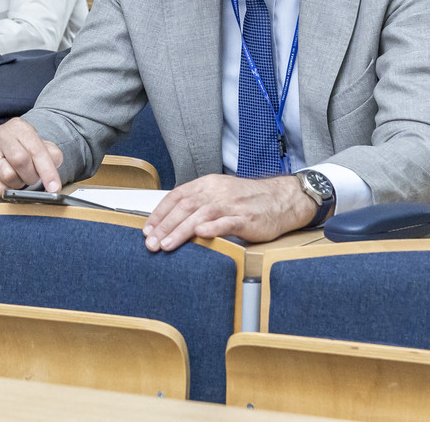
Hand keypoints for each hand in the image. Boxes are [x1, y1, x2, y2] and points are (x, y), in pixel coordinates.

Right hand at [0, 117, 64, 194]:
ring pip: (7, 175)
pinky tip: (7, 184)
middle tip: (32, 180)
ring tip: (18, 179)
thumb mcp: (41, 148)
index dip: (48, 171)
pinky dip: (6, 190)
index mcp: (19, 127)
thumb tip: (53, 182)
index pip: (36, 150)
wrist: (0, 149)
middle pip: (20, 161)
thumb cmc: (24, 150)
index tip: (54, 188)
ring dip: (18, 184)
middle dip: (31, 177)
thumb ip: (52, 158)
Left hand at [144, 174, 315, 249]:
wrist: (282, 199)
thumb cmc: (248, 200)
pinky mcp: (246, 218)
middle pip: (184, 207)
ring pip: (201, 215)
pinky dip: (212, 228)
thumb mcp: (219, 194)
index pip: (177, 196)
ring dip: (180, 231)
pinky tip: (200, 235)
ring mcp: (231, 204)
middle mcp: (217, 191)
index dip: (159, 213)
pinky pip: (227, 222)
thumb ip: (198, 204)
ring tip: (166, 245)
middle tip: (151, 242)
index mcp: (207, 184)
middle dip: (164, 226)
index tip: (147, 229)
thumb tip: (171, 220)